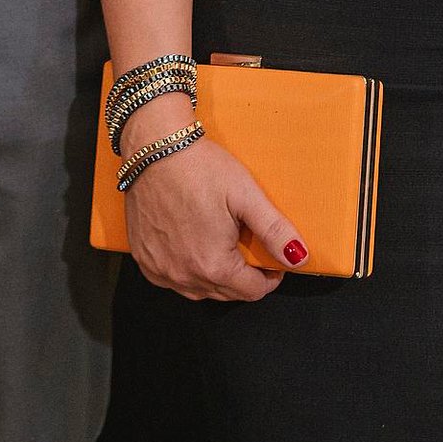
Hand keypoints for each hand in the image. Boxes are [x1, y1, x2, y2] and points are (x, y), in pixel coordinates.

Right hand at [125, 132, 306, 300]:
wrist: (153, 148)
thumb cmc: (198, 168)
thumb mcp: (246, 195)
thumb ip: (274, 231)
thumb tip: (298, 258)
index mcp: (213, 264)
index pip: (253, 291)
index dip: (269, 278)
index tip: (272, 262)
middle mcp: (184, 275)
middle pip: (227, 293)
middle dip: (243, 277)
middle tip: (247, 247)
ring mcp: (160, 269)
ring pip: (199, 290)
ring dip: (215, 277)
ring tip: (221, 245)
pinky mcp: (143, 259)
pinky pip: (172, 281)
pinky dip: (187, 271)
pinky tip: (192, 247)